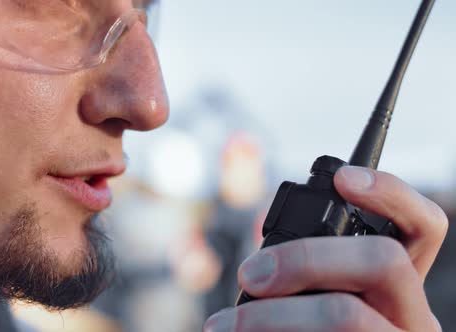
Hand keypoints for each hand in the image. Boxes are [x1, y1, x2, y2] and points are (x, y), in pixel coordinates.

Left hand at [203, 166, 447, 331]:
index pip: (424, 228)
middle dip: (305, 257)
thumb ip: (312, 272)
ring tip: (228, 324)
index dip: (392, 193)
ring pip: (345, 313)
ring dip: (271, 314)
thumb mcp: (322, 298)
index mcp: (398, 287)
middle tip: (250, 273)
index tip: (343, 179)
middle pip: (383, 260)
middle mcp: (412, 316)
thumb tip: (260, 257)